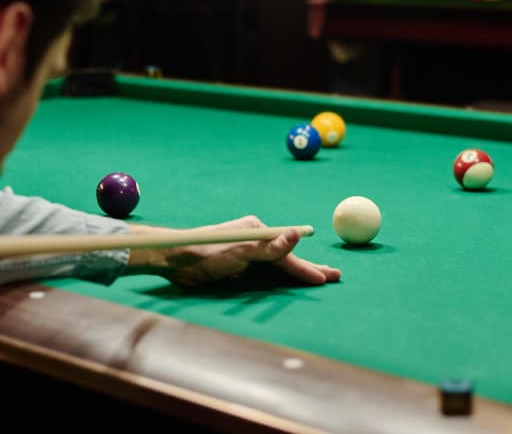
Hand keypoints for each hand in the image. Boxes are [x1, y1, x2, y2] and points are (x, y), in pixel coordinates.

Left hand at [126, 216, 340, 286]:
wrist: (176, 258)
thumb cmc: (207, 251)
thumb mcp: (242, 250)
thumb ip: (270, 247)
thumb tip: (297, 234)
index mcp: (257, 231)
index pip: (288, 254)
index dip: (308, 267)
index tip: (327, 278)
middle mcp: (254, 241)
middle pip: (287, 258)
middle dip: (310, 268)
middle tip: (335, 276)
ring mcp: (246, 253)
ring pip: (277, 267)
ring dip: (298, 273)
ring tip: (318, 278)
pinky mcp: (237, 265)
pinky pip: (265, 273)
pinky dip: (280, 277)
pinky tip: (289, 280)